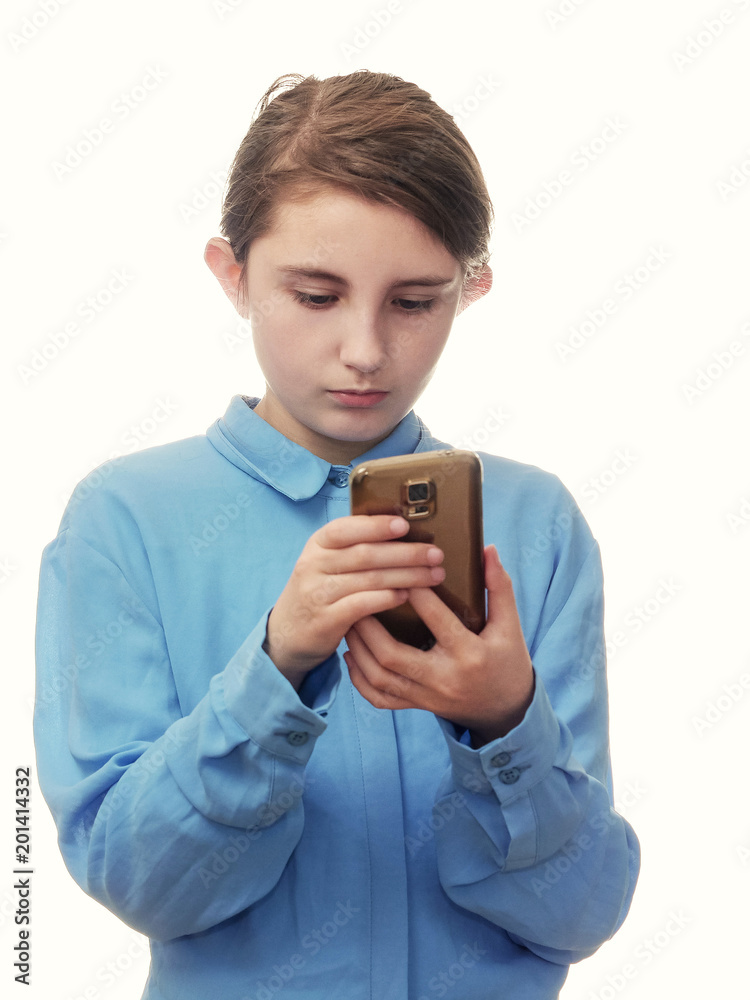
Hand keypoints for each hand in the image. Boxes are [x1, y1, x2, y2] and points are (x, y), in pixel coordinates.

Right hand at [265, 515, 445, 688]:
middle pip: (366, 554)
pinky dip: (387, 599)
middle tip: (436, 554)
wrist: (287, 634)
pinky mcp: (325, 619)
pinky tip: (407, 596)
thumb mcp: (326, 563)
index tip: (406, 525)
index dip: (376, 526)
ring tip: (434, 576)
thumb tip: (402, 532)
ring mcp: (317, 593)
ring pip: (369, 579)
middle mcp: (314, 565)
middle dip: (406, 553)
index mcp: (317, 545)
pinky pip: (361, 605)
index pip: (347, 528)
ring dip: (407, 576)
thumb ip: (353, 548)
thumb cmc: (319, 592)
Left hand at [344, 545, 534, 744]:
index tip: (400, 569)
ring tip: (349, 622)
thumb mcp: (510, 626)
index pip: (438, 622)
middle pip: (394, 655)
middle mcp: (443, 678)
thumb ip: (499, 587)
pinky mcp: (417, 707)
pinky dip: (360, 681)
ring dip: (359, 651)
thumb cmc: (507, 661)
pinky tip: (352, 656)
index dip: (418, 595)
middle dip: (369, 628)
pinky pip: (380, 699)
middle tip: (357, 598)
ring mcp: (427, 697)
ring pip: (380, 678)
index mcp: (469, 654)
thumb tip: (488, 549)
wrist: (506, 711)